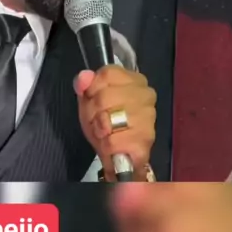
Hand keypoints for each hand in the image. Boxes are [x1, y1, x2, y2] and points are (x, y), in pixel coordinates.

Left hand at [75, 66, 155, 180]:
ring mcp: (148, 117)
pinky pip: (112, 140)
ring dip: (99, 130)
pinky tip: (112, 146)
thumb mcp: (89, 100)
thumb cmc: (105, 123)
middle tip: (97, 122)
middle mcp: (146, 94)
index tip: (93, 100)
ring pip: (107, 118)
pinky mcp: (145, 140)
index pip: (107, 73)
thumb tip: (83, 77)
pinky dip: (106, 146)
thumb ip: (85, 85)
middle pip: (104, 96)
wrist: (119, 158)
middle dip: (93, 112)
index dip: (93, 89)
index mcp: (134, 79)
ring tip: (105, 133)